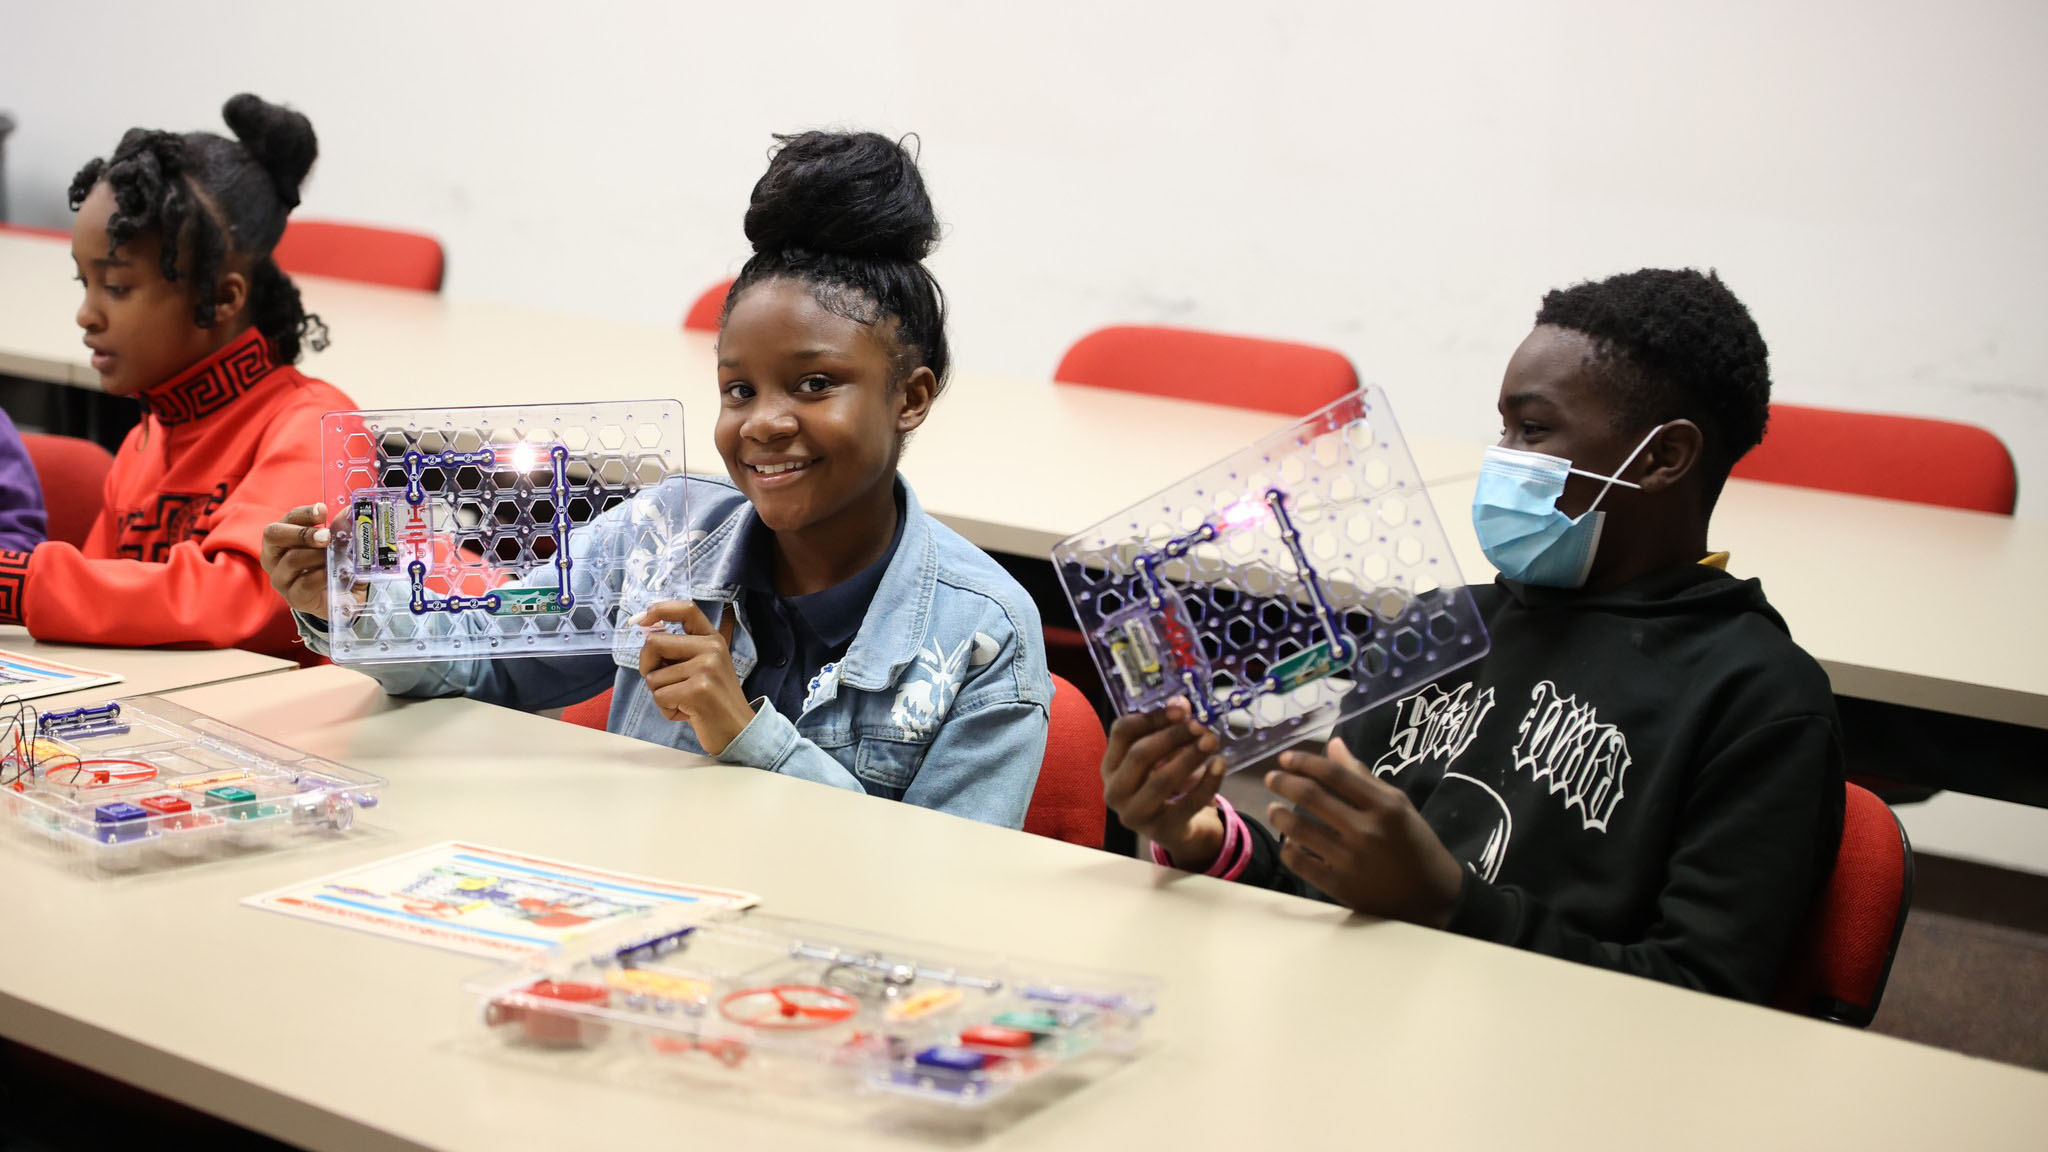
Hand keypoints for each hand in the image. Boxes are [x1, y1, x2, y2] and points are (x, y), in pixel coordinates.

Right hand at [261, 503, 337, 617]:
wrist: (344, 597)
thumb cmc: (334, 564)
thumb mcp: (338, 543)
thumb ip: (341, 528)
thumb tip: (350, 511)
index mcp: (283, 537)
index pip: (287, 519)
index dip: (305, 513)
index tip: (322, 510)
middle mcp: (274, 557)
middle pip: (274, 536)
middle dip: (302, 533)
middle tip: (326, 536)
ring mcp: (281, 579)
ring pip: (292, 560)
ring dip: (317, 555)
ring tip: (336, 555)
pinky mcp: (294, 597)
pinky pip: (305, 583)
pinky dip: (322, 575)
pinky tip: (334, 573)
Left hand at [637, 600, 753, 755]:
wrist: (737, 730)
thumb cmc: (713, 701)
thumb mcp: (704, 667)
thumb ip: (680, 650)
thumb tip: (648, 632)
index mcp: (712, 639)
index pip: (687, 609)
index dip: (660, 609)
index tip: (642, 619)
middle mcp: (711, 648)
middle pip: (654, 643)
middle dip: (648, 666)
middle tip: (665, 684)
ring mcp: (706, 668)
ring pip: (653, 676)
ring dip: (661, 695)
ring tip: (685, 702)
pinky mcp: (698, 690)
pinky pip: (660, 696)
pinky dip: (666, 709)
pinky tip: (686, 712)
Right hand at [1101, 697, 1226, 868]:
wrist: (1175, 829)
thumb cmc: (1162, 784)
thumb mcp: (1161, 757)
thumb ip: (1168, 729)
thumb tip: (1182, 702)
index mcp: (1110, 766)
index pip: (1122, 732)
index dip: (1152, 717)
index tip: (1180, 709)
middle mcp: (1115, 791)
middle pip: (1140, 754)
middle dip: (1173, 736)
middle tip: (1199, 726)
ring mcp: (1135, 814)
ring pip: (1162, 779)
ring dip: (1190, 756)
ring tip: (1212, 741)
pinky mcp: (1161, 830)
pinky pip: (1188, 804)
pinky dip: (1207, 783)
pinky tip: (1220, 765)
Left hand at [1264, 737, 1464, 926]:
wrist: (1431, 897)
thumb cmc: (1415, 844)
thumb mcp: (1398, 805)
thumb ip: (1362, 776)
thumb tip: (1333, 744)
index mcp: (1384, 806)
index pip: (1334, 774)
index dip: (1304, 761)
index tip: (1285, 757)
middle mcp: (1365, 830)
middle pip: (1311, 797)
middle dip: (1283, 783)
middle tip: (1271, 778)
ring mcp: (1350, 860)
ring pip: (1298, 829)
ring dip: (1279, 814)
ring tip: (1274, 809)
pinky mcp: (1339, 886)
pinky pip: (1299, 862)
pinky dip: (1288, 848)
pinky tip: (1289, 841)